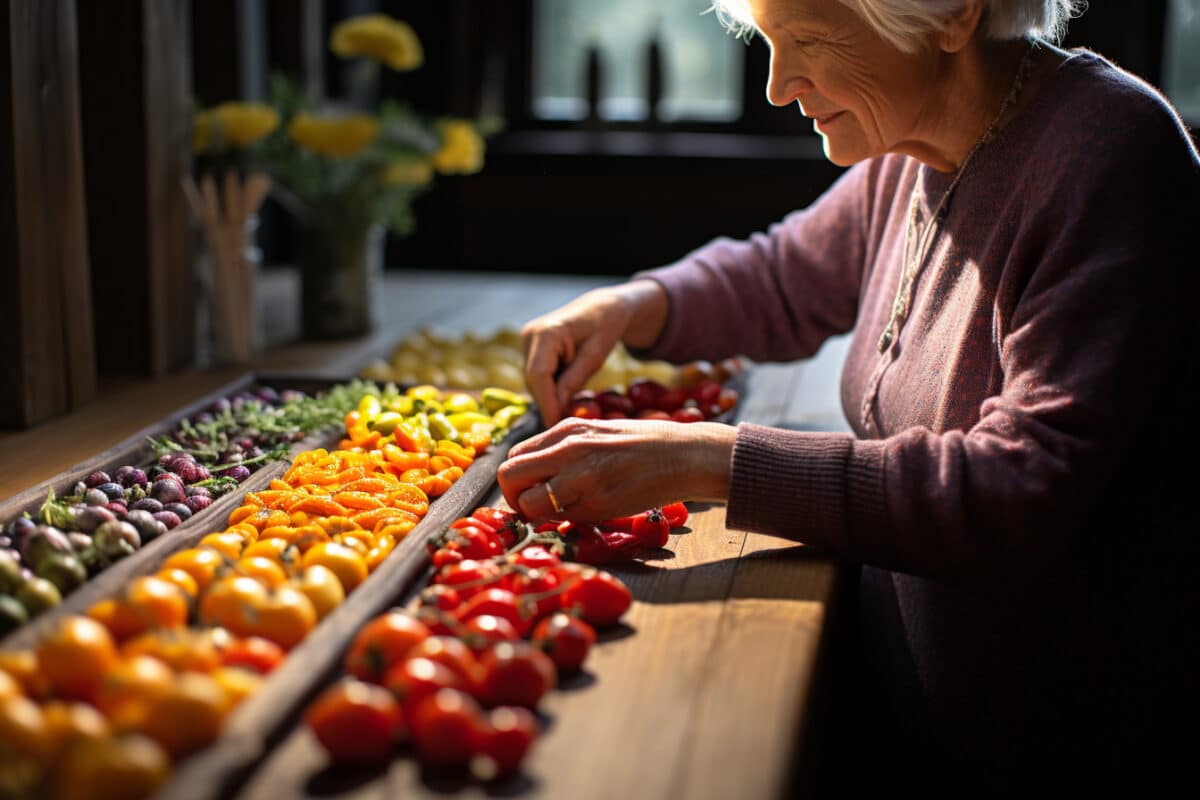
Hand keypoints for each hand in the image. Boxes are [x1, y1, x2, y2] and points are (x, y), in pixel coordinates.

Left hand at [496, 417, 735, 521]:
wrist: (685, 455)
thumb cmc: (643, 447)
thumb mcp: (598, 434)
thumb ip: (564, 449)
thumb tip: (535, 476)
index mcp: (567, 429)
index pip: (514, 457)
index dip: (518, 480)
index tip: (534, 491)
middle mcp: (568, 448)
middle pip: (508, 477)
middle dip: (515, 499)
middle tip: (537, 508)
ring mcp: (582, 475)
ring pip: (526, 504)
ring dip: (536, 515)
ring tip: (562, 513)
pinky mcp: (599, 502)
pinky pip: (560, 518)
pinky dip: (564, 522)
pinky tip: (586, 514)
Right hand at [522, 280, 667, 425]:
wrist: (602, 307)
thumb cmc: (605, 326)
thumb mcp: (596, 355)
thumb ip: (574, 379)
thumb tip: (558, 409)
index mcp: (547, 332)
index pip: (539, 375)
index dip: (546, 403)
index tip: (555, 425)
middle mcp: (530, 335)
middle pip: (534, 380)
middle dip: (549, 402)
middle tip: (567, 423)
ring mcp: (528, 341)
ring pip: (534, 380)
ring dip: (551, 395)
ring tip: (572, 407)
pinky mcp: (531, 348)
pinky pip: (539, 375)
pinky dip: (552, 386)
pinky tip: (567, 392)